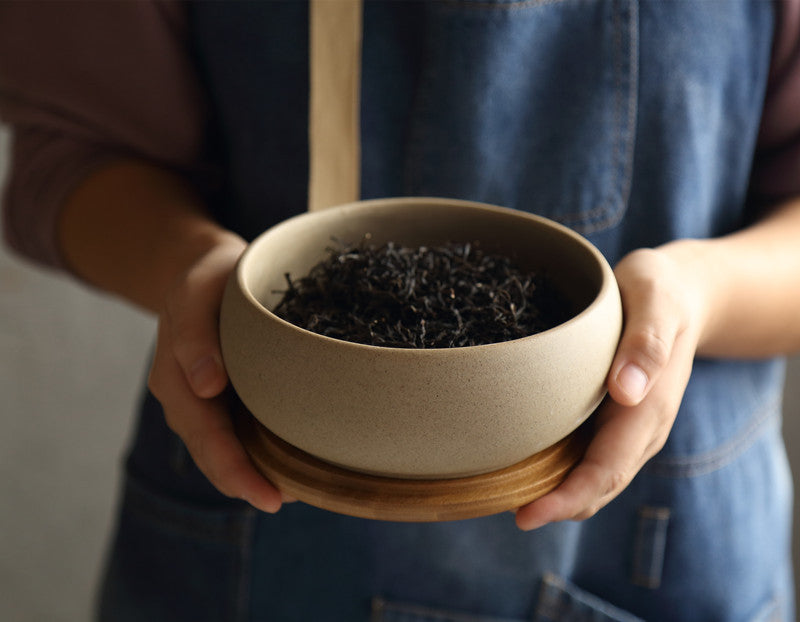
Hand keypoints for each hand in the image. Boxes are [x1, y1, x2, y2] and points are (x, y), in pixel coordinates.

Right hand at [147, 234, 285, 512]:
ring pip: (224, 447)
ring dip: (252, 473)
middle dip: (245, 482)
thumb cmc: (206, 279)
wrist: (204, 270)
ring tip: (292, 492)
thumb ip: (195, 335)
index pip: (204, 434)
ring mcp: (203, 400)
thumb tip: (206, 385)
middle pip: (212, 452)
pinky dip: (257, 451)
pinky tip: (288, 463)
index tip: (268, 495)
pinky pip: (236, 430)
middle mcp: (186, 396)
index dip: (234, 469)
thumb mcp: (197, 292)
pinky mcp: (223, 396)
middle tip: (282, 503)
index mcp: (174, 377)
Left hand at [515, 244, 708, 529]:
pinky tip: (524, 465)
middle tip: (507, 512)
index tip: (526, 513)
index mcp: (649, 411)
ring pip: (591, 477)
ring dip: (555, 494)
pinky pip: (586, 455)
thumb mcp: (656, 303)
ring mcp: (626, 427)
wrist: (679, 292)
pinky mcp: (612, 418)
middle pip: (597, 486)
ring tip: (506, 497)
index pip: (607, 471)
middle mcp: (639, 429)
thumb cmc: (661, 293)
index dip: (567, 498)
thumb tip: (626, 391)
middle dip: (556, 507)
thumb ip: (647, 343)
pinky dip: (559, 470)